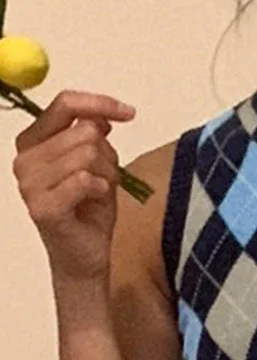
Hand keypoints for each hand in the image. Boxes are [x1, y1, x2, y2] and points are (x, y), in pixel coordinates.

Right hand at [11, 89, 135, 282]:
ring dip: (106, 175)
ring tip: (98, 194)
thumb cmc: (90, 211)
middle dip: (107, 156)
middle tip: (104, 181)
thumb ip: (94, 138)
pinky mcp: (42, 206)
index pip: (64, 105)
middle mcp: (24, 159)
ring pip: (87, 155)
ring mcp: (29, 183)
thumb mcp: (99, 166)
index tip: (129, 113)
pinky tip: (96, 202)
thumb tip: (101, 116)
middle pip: (84, 133)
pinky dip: (101, 190)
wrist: (87, 256)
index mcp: (33, 142)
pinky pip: (84, 180)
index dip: (100, 103)